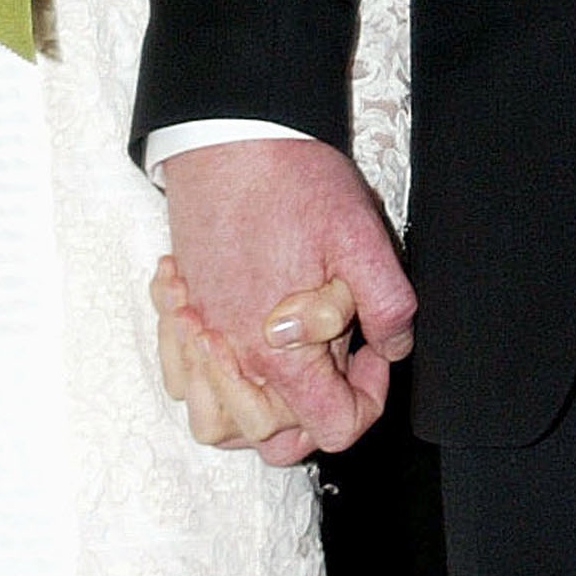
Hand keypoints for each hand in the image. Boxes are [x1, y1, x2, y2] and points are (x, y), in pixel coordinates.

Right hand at [158, 139, 414, 465]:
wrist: (226, 133)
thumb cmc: (291, 182)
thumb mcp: (362, 237)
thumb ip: (389, 305)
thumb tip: (394, 347)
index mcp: (280, 353)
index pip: (334, 429)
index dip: (368, 398)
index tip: (370, 350)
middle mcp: (231, 356)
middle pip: (274, 441)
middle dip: (314, 411)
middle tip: (333, 351)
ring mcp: (199, 333)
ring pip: (219, 423)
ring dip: (256, 410)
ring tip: (288, 360)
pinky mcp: (181, 307)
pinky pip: (185, 378)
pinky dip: (211, 376)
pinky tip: (241, 335)